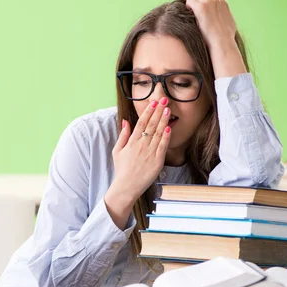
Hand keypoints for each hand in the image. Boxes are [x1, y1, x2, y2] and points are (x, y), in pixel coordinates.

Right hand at [105, 97, 170, 229]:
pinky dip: (166, 137)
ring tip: (168, 109)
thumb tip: (125, 121)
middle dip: (158, 111)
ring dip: (163, 120)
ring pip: (158, 134)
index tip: (153, 102)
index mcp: (131, 142)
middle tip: (164, 100)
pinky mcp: (157, 162)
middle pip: (151, 125)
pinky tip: (169, 127)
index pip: (141, 123)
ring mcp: (150, 153)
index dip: (148, 112)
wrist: (127, 186)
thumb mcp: (117, 151)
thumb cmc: (122, 169)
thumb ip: (123, 135)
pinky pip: (163, 147)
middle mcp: (141, 146)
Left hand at [185, 0, 235, 49]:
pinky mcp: (201, 7)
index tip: (202, 8)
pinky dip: (188, 7)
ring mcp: (209, 2)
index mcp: (223, 2)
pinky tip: (189, 15)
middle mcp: (216, 0)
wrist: (222, 42)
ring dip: (191, 3)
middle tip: (194, 11)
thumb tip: (222, 18)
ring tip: (191, 13)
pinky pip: (189, 1)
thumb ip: (224, 15)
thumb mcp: (229, 22)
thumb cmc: (225, 38)